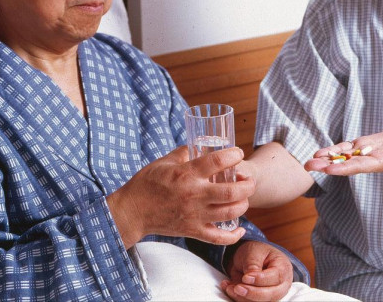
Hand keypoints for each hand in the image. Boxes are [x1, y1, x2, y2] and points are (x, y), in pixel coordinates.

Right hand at [108, 146, 253, 247]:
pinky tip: (240, 228)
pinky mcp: (193, 231)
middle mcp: (194, 194)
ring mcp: (194, 215)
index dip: (233, 155)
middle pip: (231, 191)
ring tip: (244, 198)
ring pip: (229, 212)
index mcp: (186, 174)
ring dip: (243, 205)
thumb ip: (182, 153)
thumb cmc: (146, 183)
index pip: (217, 162)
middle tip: (249, 181)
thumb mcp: (163, 162)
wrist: (133, 212)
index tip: (238, 153)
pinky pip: (218, 237)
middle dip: (247, 185)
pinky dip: (233, 235)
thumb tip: (195, 146)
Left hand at [220, 241, 292, 301]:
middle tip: (237, 288)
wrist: (251, 257)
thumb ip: (252, 265)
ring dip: (243, 298)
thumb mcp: (254, 252)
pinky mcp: (261, 300)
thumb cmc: (257, 252)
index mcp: (283, 267)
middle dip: (253, 293)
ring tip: (229, 287)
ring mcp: (272, 294)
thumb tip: (249, 278)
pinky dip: (239, 298)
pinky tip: (229, 288)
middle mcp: (281, 284)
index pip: (275, 277)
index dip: (260, 279)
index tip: (245, 277)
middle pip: (271, 294)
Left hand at [304, 128, 382, 180]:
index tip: (327, 169)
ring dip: (327, 157)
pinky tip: (322, 151)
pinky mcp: (366, 144)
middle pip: (345, 163)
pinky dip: (335, 149)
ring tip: (310, 159)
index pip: (358, 166)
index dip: (342, 167)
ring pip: (343, 155)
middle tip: (308, 166)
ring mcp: (366, 152)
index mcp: (380, 163)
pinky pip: (348, 147)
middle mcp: (369, 160)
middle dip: (327, 164)